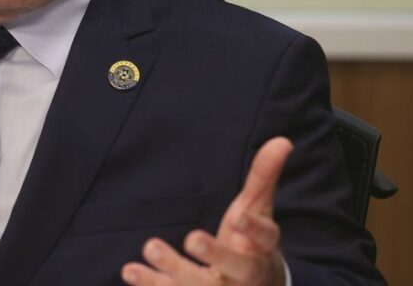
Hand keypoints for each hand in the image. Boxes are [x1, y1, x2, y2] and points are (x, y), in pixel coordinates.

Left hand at [121, 137, 293, 284]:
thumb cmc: (251, 242)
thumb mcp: (257, 209)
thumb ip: (264, 176)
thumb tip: (282, 140)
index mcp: (262, 248)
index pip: (265, 238)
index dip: (253, 229)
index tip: (238, 216)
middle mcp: (244, 275)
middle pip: (237, 268)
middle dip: (216, 255)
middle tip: (192, 239)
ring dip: (174, 269)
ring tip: (150, 247)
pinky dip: (152, 284)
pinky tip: (130, 270)